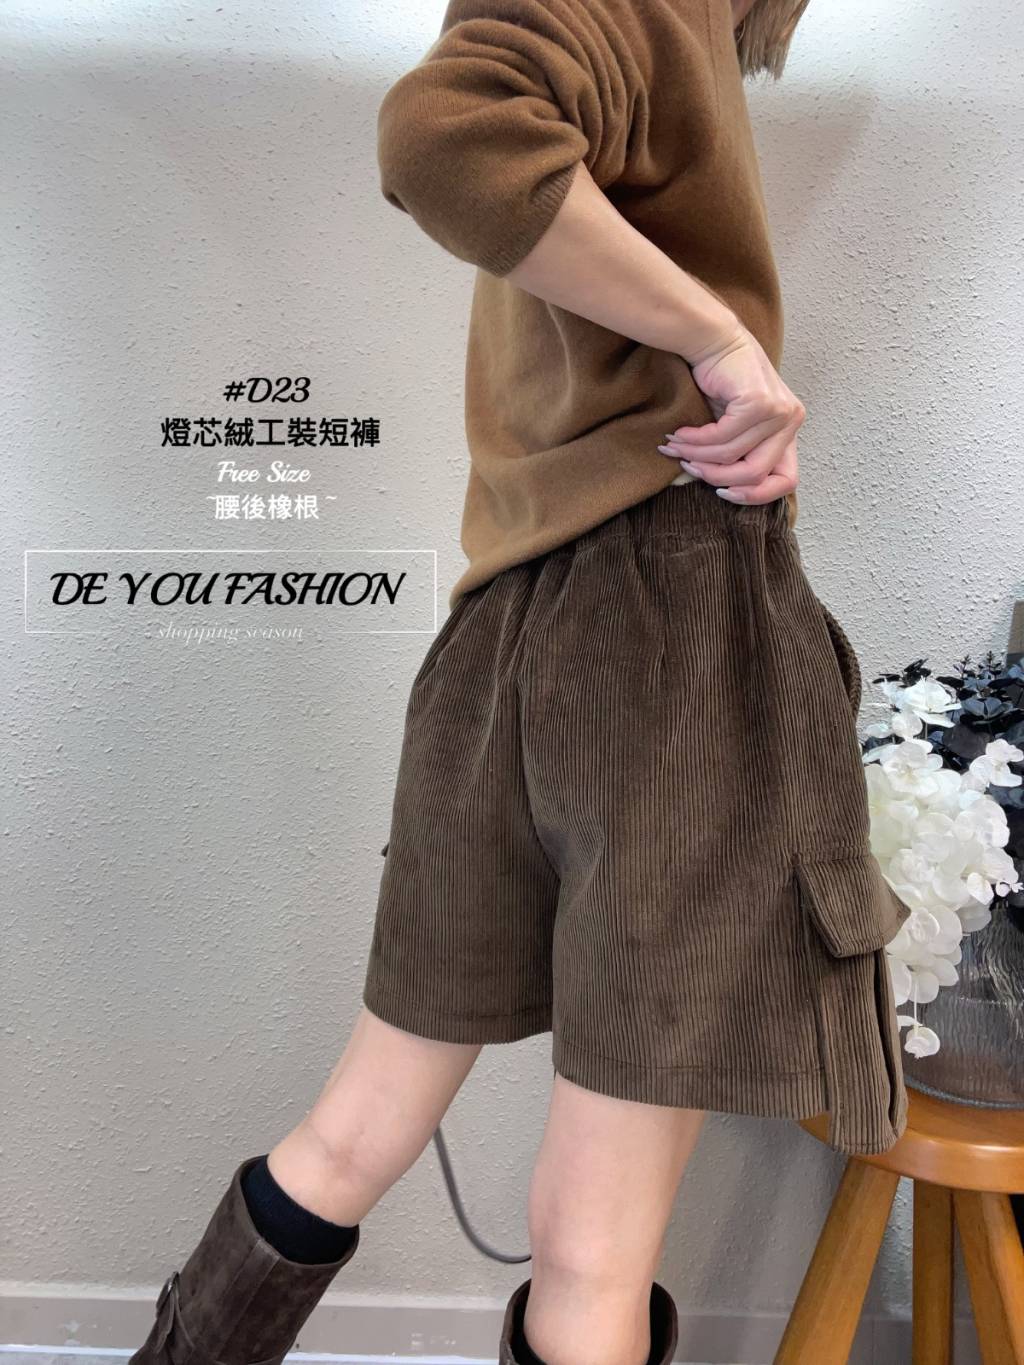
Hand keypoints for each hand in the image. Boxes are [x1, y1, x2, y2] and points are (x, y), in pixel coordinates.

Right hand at [658, 328, 802, 503]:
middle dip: (716, 476)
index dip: (755, 496)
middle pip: (756, 474)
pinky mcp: (759, 403)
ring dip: (697, 455)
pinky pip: (722, 438)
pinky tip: (679, 434)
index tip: (723, 492)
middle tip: (688, 467)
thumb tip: (724, 489)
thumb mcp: (735, 426)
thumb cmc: (722, 382)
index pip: (786, 481)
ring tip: (675, 447)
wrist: (714, 339)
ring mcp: (779, 411)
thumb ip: (740, 453)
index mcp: (789, 431)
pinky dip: (695, 440)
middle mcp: (791, 421)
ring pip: (733, 456)